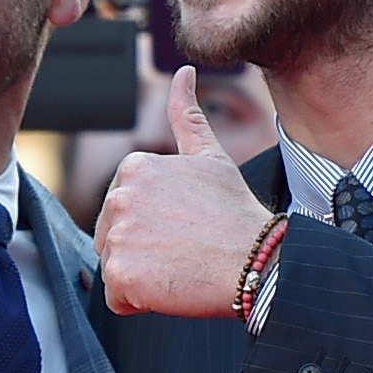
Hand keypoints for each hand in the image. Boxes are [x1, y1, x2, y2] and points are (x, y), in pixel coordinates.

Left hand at [95, 66, 276, 316]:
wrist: (258, 260)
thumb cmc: (236, 213)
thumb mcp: (211, 157)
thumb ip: (188, 114)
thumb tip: (184, 70)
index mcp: (134, 167)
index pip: (124, 210)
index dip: (154, 226)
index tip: (186, 227)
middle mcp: (118, 196)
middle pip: (113, 238)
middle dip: (144, 251)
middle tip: (185, 250)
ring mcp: (118, 235)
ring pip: (115, 267)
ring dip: (143, 277)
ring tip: (180, 267)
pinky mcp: (121, 274)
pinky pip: (117, 298)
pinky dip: (141, 302)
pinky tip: (173, 287)